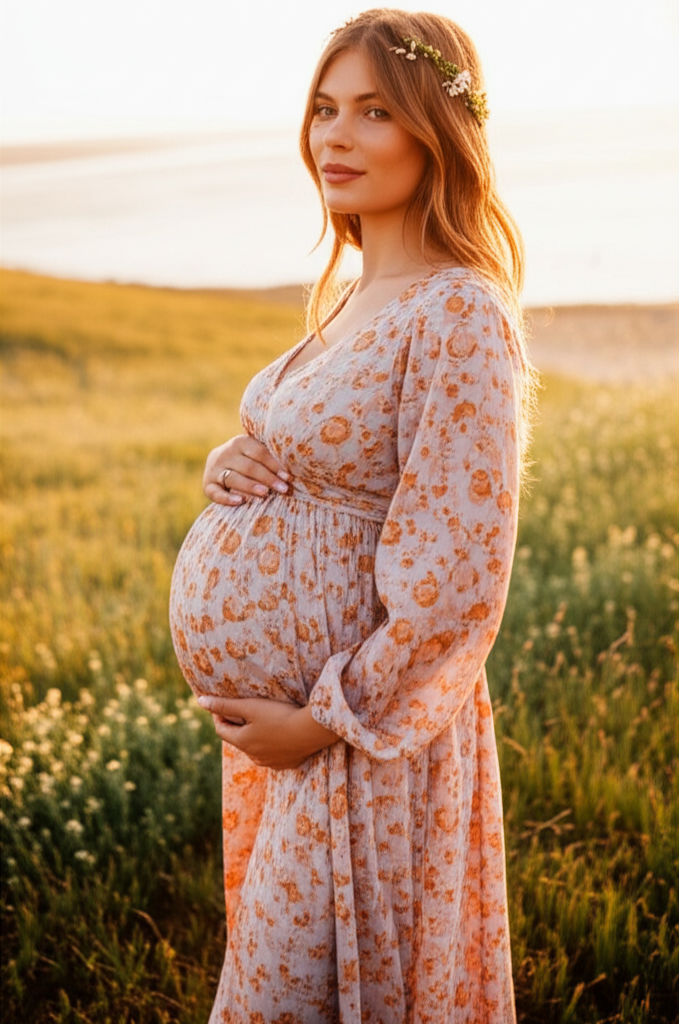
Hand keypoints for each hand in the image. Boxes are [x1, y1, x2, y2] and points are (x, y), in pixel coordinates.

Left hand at [196, 696, 339, 769]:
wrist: (311, 730)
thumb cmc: (279, 715)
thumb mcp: (250, 706)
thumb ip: (225, 705)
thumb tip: (200, 701)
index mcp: (242, 743)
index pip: (221, 730)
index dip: (218, 716)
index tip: (220, 705)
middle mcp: (253, 756)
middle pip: (238, 740)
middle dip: (237, 726)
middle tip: (242, 709)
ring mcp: (270, 763)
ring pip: (255, 749)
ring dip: (254, 736)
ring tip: (262, 721)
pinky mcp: (286, 764)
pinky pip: (272, 754)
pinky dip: (271, 744)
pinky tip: (279, 734)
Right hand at [203, 434, 290, 506]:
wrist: (218, 463)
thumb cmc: (247, 460)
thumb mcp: (255, 454)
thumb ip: (269, 458)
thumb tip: (291, 473)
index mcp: (239, 442)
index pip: (258, 453)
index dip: (274, 465)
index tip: (287, 477)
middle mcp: (225, 454)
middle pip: (248, 466)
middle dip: (267, 478)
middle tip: (282, 489)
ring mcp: (214, 470)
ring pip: (233, 478)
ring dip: (250, 486)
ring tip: (265, 493)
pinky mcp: (207, 485)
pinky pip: (216, 493)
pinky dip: (227, 498)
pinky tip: (240, 501)